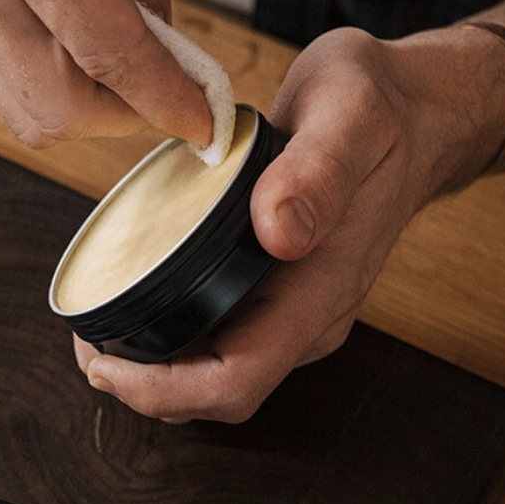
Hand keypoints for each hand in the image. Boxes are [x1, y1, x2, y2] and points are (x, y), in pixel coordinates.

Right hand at [0, 0, 211, 147]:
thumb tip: (160, 53)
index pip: (107, 57)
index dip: (164, 99)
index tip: (203, 123)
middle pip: (63, 109)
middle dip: (126, 112)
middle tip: (167, 81)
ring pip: (32, 115)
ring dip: (92, 107)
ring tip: (124, 56)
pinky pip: (11, 90)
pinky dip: (60, 88)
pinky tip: (83, 46)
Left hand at [75, 25, 504, 421]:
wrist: (417, 116)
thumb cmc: (380, 111)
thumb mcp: (348, 116)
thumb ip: (317, 172)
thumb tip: (277, 231)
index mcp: (320, 293)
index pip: (237, 381)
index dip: (163, 390)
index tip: (105, 364)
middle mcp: (308, 318)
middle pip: (216, 392)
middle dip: (144, 387)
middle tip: (86, 344)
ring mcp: (296, 311)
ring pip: (215, 374)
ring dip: (153, 371)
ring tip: (99, 332)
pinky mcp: (282, 295)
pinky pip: (221, 340)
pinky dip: (171, 341)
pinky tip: (137, 308)